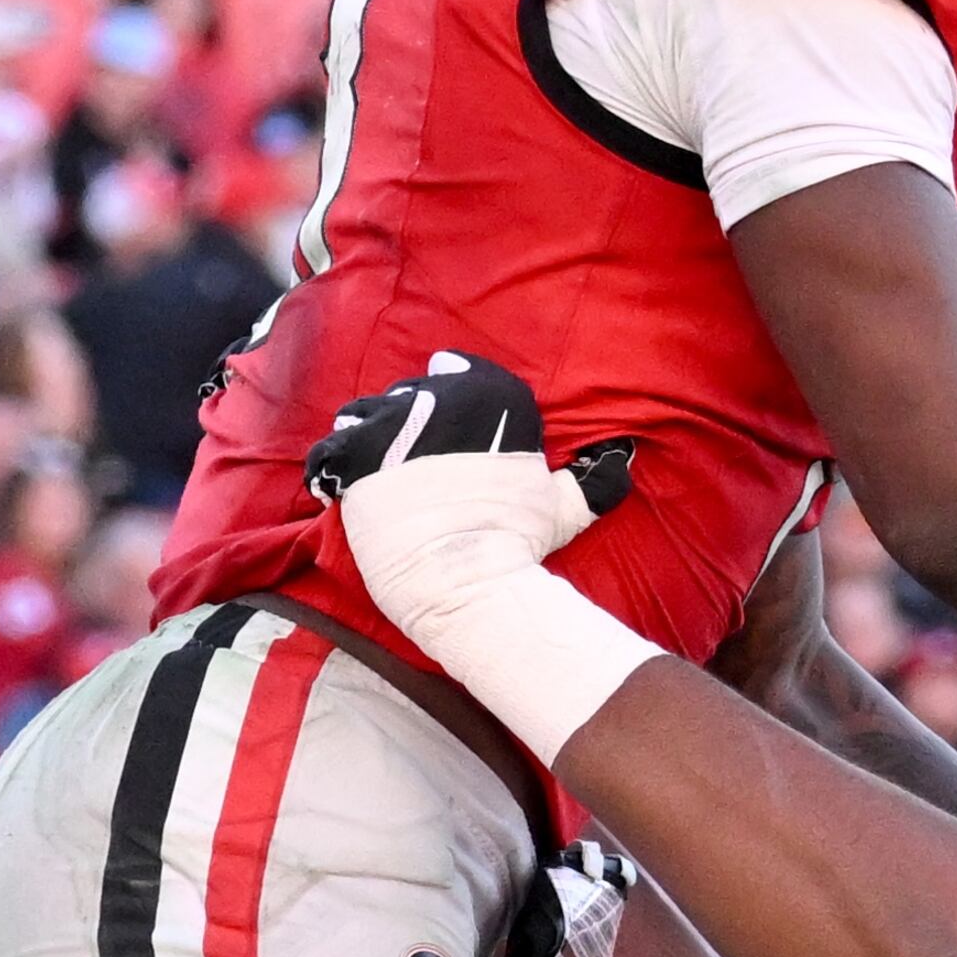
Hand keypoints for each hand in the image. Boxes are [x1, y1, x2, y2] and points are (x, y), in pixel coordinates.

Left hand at [310, 353, 633, 648]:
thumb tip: (625, 461)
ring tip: (378, 466)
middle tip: (414, 458)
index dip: (452, 394)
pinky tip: (344, 480)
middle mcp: (440, 403)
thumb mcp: (565, 507)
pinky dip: (333, 460)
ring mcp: (394, 429)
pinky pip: (331, 446)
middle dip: (411, 420)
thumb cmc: (518, 545)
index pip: (461, 371)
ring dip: (370, 433)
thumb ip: (591, 478)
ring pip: (369, 412)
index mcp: (491, 402)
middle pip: (413, 393)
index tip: (450, 425)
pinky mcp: (356, 461)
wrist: (471, 585)